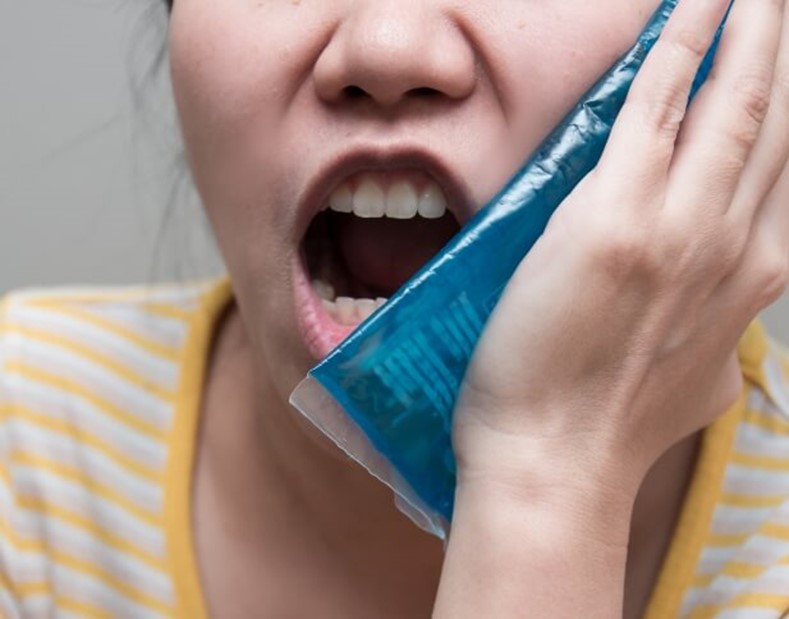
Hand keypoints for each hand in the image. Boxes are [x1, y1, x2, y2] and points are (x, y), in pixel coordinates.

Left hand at [454, 0, 788, 497]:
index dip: (787, 112)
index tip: (784, 76)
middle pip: (777, 126)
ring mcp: (682, 227)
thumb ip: (711, 328)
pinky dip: (680, 51)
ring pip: (734, 106)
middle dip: (782, 55)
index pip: (781, 172)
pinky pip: (658, 110)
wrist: (555, 459)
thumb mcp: (691, 376)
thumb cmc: (609, 426)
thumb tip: (711, 310)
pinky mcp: (616, 216)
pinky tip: (695, 10)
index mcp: (751, 281)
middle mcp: (735, 246)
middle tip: (779, 8)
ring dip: (749, 35)